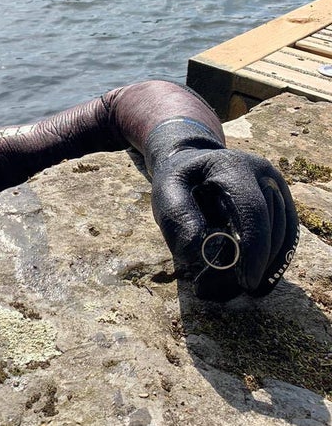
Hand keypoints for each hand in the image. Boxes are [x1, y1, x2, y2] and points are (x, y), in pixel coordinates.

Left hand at [151, 147, 298, 300]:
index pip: (253, 210)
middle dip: (254, 264)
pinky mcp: (281, 199)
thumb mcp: (166, 193)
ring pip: (283, 234)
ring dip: (263, 267)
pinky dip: (275, 261)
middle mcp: (262, 173)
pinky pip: (287, 235)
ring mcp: (276, 185)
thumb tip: (196, 252)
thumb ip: (177, 218)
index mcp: (232, 167)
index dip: (254, 248)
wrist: (192, 162)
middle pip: (271, 226)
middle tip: (223, 290)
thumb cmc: (178, 181)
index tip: (246, 281)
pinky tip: (258, 281)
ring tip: (231, 288)